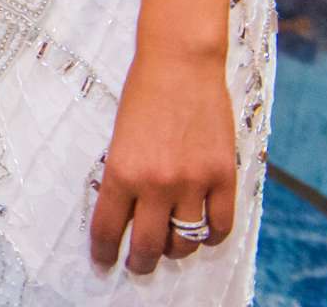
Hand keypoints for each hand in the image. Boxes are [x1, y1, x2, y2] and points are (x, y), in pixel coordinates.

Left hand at [88, 46, 238, 273]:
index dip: (104, 251)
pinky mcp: (223, 176)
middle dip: (140, 263)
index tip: (104, 261)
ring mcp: (192, 182)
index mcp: (121, 170)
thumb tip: (125, 214)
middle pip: (148, 246)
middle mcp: (155, 183)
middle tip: (137, 265)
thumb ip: (123, 175)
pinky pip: (220, 226)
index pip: (108, 227)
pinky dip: (211, 236)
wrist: (180, 61)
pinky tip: (202, 230)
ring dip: (176, 250)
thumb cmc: (143, 93)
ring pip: (186, 242)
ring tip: (170, 245)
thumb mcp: (119, 136)